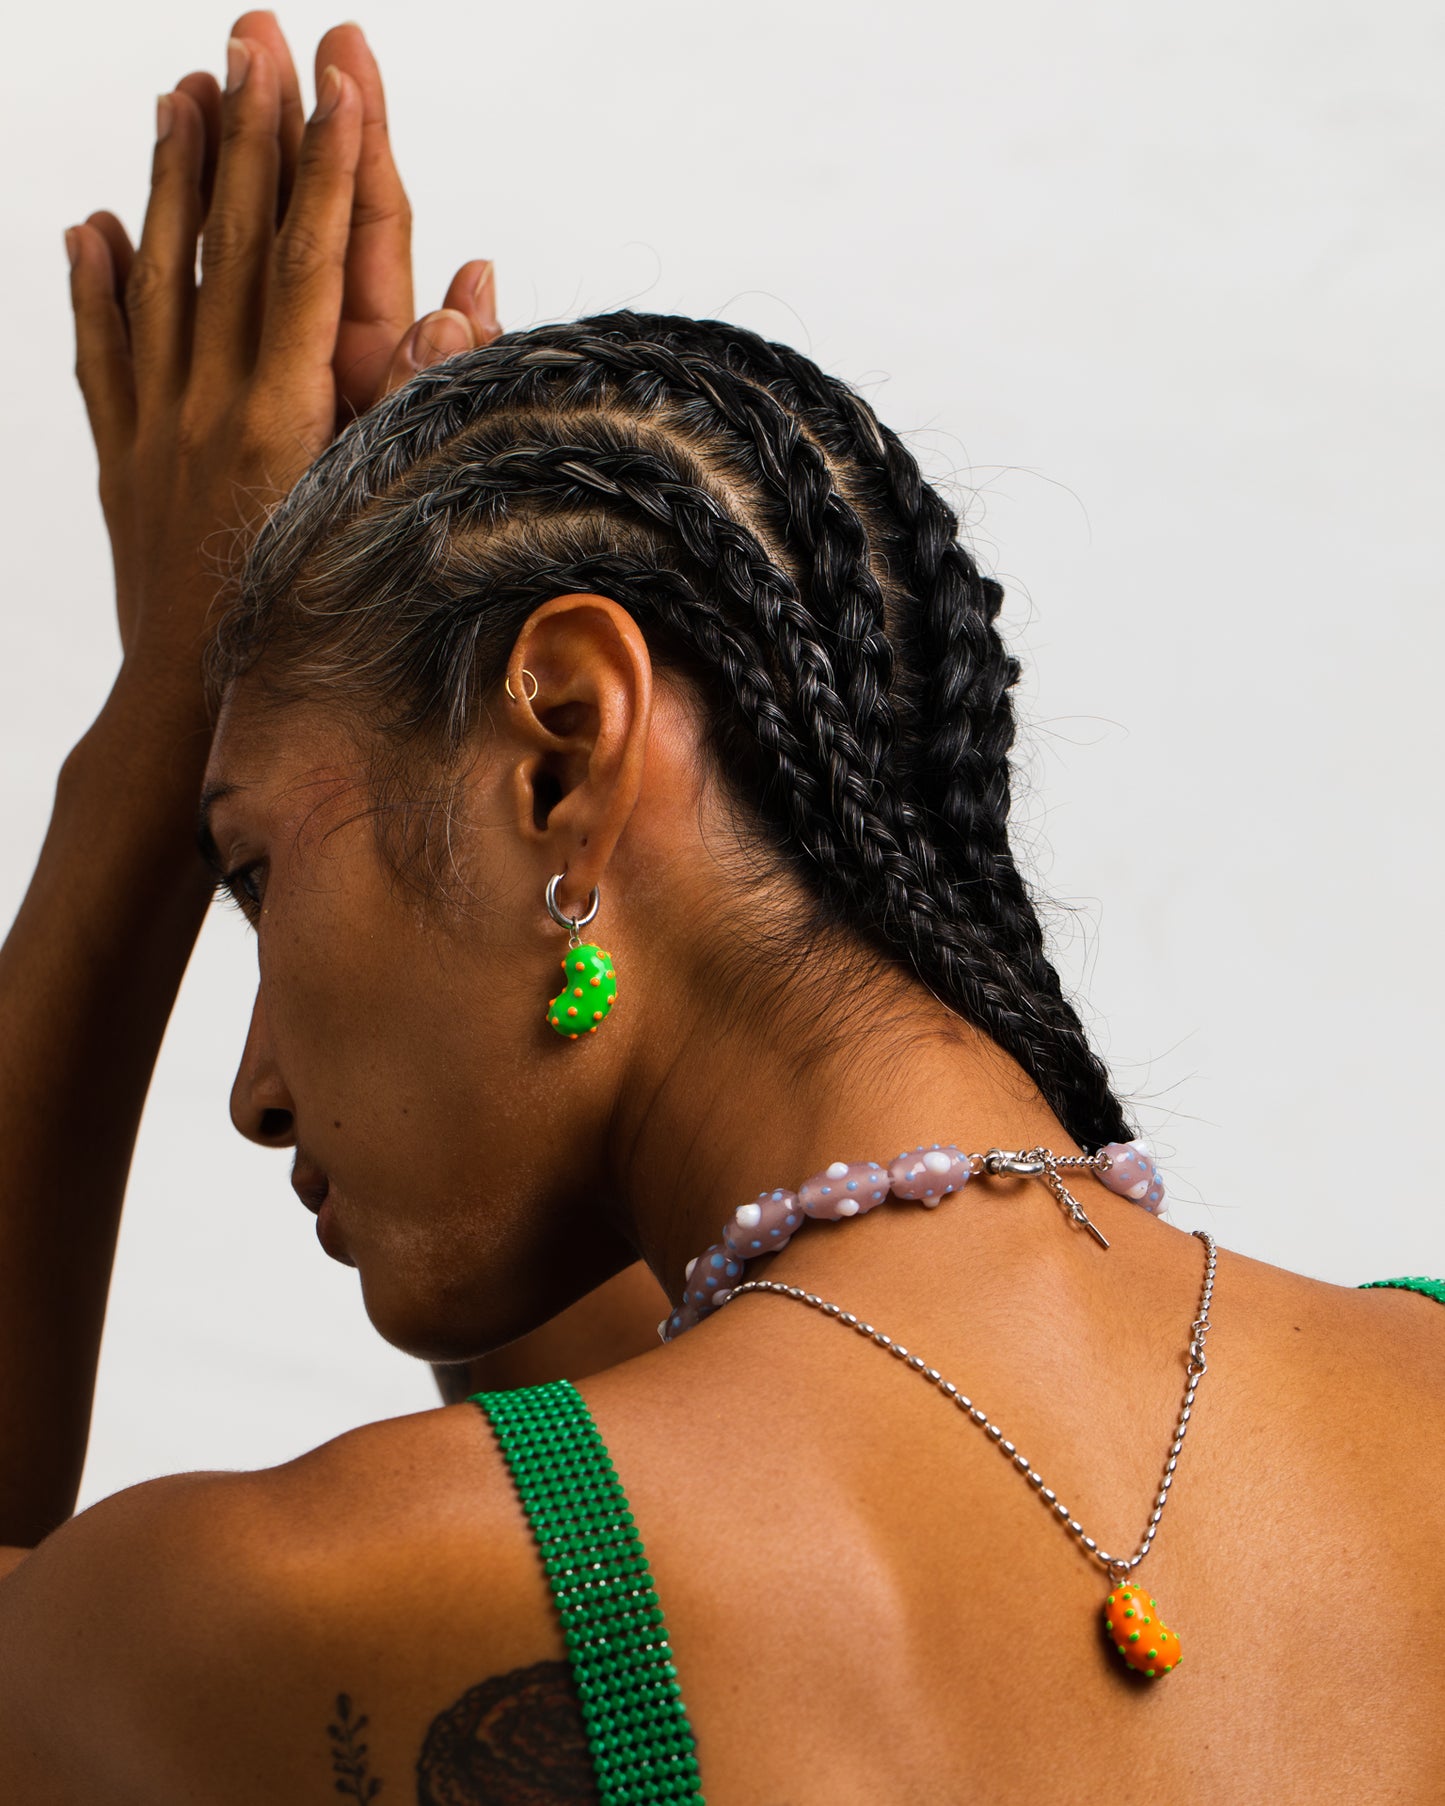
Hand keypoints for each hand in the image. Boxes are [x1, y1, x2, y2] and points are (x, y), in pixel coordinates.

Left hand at [65, 14, 501, 719]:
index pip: (316, 259)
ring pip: (163, 278)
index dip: (328, 162)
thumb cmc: (310, 632)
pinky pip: (101, 354)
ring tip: (178, 91)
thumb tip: (462, 291)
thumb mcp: (381, 514)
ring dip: (173, 180)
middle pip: (237, 243)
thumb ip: (423, 400)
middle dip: (250, 132)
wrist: (195, 708)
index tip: (338, 77)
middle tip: (251, 35)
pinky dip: (94, 286)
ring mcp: (159, 427)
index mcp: (289, 415)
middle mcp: (217, 404)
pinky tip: (93, 225)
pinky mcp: (123, 460)